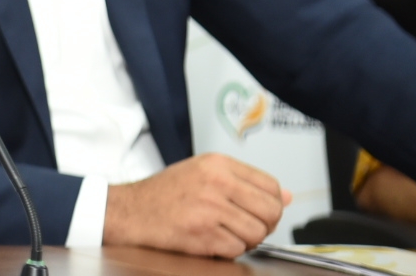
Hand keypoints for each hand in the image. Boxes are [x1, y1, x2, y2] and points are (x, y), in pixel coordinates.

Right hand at [104, 153, 293, 257]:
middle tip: (247, 226)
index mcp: (218, 164)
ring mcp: (209, 209)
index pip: (271, 186)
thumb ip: (244, 182)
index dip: (271, 204)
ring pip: (257, 233)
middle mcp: (215, 182)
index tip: (259, 210)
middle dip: (265, 225)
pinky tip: (211, 240)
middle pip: (270, 211)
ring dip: (245, 240)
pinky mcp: (202, 234)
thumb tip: (286, 197)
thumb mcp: (203, 172)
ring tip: (225, 232)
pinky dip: (228, 250)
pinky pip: (237, 249)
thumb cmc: (165, 193)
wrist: (130, 211)